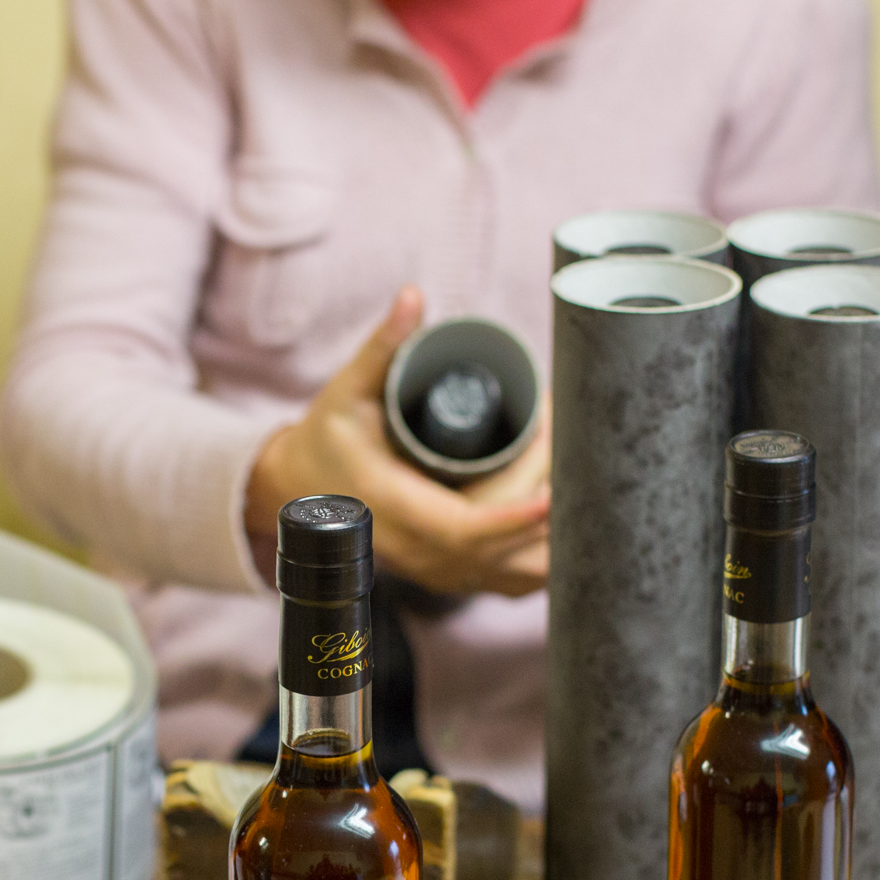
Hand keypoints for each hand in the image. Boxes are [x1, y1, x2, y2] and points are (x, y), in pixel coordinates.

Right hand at [245, 286, 549, 597]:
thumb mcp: (347, 390)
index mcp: (390, 506)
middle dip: (546, 503)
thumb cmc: (328, 438)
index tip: (551, 496)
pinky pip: (510, 582)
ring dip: (555, 538)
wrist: (302, 490)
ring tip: (577, 477)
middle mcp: (416, 550)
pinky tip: (571, 524)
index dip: (509, 520)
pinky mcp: (451, 575)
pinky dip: (546, 559)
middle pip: (500, 547)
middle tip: (568, 441)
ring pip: (512, 575)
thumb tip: (413, 297)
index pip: (459, 529)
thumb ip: (383, 347)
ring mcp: (435, 571)